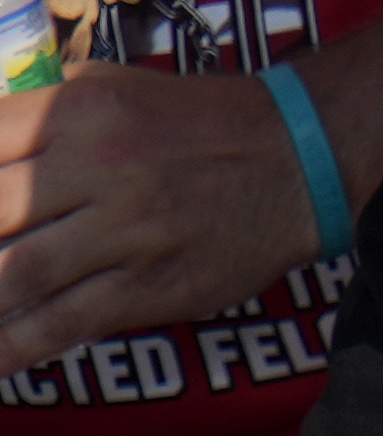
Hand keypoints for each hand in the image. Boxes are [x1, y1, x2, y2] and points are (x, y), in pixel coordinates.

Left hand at [0, 64, 320, 372]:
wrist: (301, 160)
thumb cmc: (196, 122)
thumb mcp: (110, 89)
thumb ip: (35, 111)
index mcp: (77, 114)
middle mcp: (98, 171)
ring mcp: (127, 235)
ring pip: (14, 276)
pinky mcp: (152, 287)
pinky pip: (66, 324)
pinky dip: (12, 346)